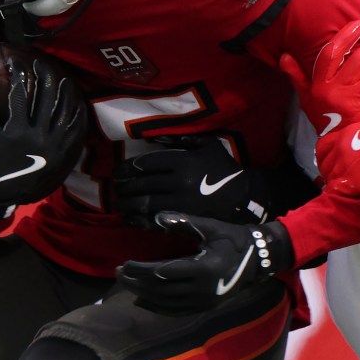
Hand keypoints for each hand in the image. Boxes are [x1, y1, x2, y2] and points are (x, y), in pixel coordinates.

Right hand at [0, 54, 87, 219]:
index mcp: (17, 131)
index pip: (20, 92)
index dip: (18, 73)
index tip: (14, 61)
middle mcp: (38, 137)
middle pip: (46, 96)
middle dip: (44, 75)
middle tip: (40, 63)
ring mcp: (53, 146)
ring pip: (64, 111)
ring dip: (64, 91)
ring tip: (62, 77)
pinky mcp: (61, 154)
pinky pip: (74, 130)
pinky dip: (76, 115)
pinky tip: (77, 102)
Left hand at [115, 137, 269, 223]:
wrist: (244, 197)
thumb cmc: (224, 169)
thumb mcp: (208, 145)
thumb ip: (182, 139)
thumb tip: (156, 138)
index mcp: (183, 161)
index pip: (147, 163)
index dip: (129, 167)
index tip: (120, 170)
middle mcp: (179, 182)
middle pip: (142, 184)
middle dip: (123, 186)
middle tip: (114, 186)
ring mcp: (180, 203)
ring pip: (144, 203)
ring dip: (126, 203)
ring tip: (118, 202)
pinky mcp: (183, 220)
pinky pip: (154, 221)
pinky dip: (137, 221)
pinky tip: (128, 218)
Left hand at [117, 213, 294, 314]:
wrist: (258, 259)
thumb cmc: (233, 238)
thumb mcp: (210, 227)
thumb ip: (183, 222)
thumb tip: (157, 217)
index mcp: (203, 268)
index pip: (163, 272)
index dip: (140, 270)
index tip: (124, 264)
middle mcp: (203, 289)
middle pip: (161, 290)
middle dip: (137, 283)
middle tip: (118, 274)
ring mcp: (205, 301)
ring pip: (167, 302)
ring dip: (144, 295)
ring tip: (126, 286)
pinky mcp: (206, 306)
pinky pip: (177, 311)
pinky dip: (158, 307)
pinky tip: (143, 301)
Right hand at [278, 18, 359, 127]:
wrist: (338, 152)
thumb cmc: (325, 120)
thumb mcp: (306, 99)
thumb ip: (297, 77)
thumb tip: (284, 57)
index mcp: (322, 86)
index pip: (331, 55)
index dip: (345, 38)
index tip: (359, 26)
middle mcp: (339, 92)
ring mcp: (358, 102)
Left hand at [312, 113, 359, 195]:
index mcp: (346, 135)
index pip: (323, 147)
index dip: (325, 156)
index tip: (331, 161)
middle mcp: (340, 150)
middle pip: (323, 164)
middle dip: (328, 170)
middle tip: (336, 175)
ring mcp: (344, 167)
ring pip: (329, 177)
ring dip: (334, 181)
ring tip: (343, 185)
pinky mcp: (351, 182)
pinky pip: (336, 189)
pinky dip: (338, 191)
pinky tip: (345, 193)